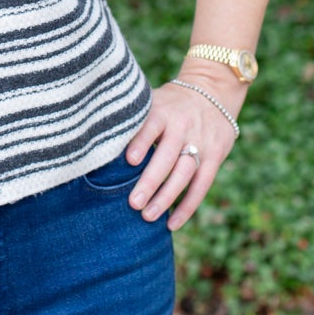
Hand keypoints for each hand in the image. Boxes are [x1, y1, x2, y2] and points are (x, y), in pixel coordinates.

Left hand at [123, 70, 241, 229]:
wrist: (213, 91)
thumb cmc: (169, 103)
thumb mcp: (153, 101)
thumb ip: (134, 122)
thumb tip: (98, 145)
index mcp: (163, 111)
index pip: (151, 126)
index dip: (142, 142)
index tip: (129, 160)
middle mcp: (183, 126)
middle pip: (168, 156)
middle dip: (150, 181)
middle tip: (133, 204)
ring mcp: (202, 142)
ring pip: (184, 174)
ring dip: (166, 197)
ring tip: (148, 216)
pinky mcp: (215, 155)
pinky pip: (202, 185)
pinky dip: (187, 206)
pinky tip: (172, 223)